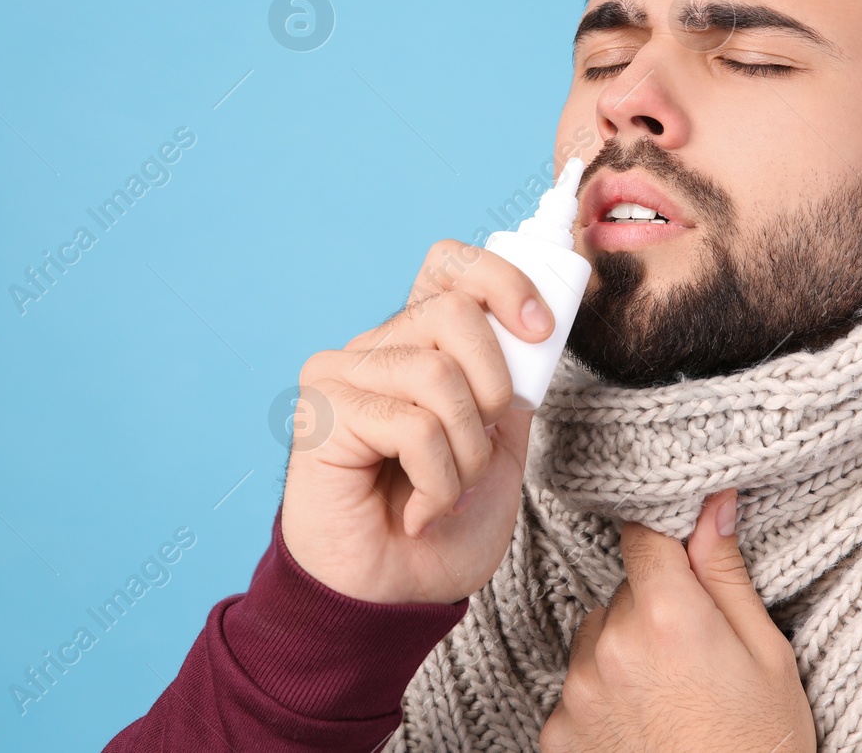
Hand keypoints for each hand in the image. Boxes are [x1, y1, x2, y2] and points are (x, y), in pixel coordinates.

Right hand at [280, 239, 552, 604]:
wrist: (396, 596)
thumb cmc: (444, 525)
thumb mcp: (500, 444)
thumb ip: (510, 384)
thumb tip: (535, 329)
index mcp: (417, 343)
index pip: (450, 264)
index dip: (502, 280)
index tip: (539, 329)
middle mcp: (375, 347)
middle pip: (456, 312)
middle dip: (494, 389)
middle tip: (480, 447)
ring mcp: (340, 374)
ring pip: (439, 374)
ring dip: (465, 452)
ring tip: (445, 492)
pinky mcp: (322, 413)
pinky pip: (413, 425)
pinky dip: (437, 482)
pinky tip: (417, 512)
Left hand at [540, 490, 815, 752]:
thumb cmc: (760, 749)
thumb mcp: (767, 654)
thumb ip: (726, 572)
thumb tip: (712, 502)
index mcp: (666, 615)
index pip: (643, 534)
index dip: (665, 541)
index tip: (680, 553)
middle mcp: (609, 646)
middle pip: (621, 592)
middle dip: (652, 608)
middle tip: (695, 657)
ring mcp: (577, 692)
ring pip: (594, 638)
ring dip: (621, 652)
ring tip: (671, 699)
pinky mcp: (557, 733)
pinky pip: (576, 689)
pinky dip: (602, 700)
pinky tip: (644, 730)